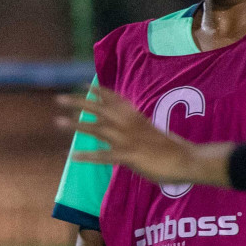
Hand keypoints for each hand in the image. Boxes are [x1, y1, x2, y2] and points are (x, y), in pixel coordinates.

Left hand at [53, 85, 232, 188]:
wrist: (188, 160)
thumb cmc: (172, 150)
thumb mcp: (152, 134)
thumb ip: (137, 131)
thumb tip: (127, 134)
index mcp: (136, 118)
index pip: (115, 100)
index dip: (99, 92)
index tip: (84, 85)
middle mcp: (129, 125)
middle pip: (100, 110)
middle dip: (78, 103)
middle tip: (59, 98)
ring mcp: (128, 140)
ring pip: (97, 129)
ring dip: (76, 125)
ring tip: (57, 122)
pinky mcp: (129, 156)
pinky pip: (104, 156)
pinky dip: (87, 156)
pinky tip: (72, 157)